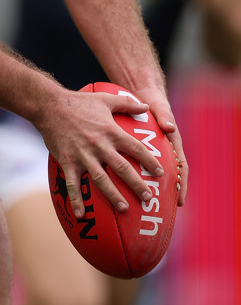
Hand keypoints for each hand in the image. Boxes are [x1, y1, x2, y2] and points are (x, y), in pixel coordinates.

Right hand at [38, 88, 165, 219]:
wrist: (50, 105)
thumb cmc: (79, 101)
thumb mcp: (105, 98)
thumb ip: (127, 103)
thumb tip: (146, 106)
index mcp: (110, 131)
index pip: (135, 148)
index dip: (149, 160)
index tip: (160, 173)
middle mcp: (99, 145)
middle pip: (122, 168)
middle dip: (136, 184)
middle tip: (148, 198)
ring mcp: (83, 155)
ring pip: (101, 179)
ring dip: (113, 195)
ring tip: (124, 209)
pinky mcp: (68, 161)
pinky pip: (73, 184)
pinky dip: (76, 200)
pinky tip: (81, 215)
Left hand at [133, 82, 186, 205]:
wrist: (144, 94)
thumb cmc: (154, 102)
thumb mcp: (160, 107)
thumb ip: (165, 116)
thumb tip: (169, 127)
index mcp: (173, 143)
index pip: (181, 167)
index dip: (181, 183)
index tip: (180, 198)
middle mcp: (164, 150)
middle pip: (168, 175)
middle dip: (167, 192)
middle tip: (162, 209)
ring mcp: (152, 151)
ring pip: (153, 173)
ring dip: (150, 187)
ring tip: (142, 205)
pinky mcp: (139, 149)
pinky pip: (137, 164)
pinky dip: (134, 175)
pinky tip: (123, 187)